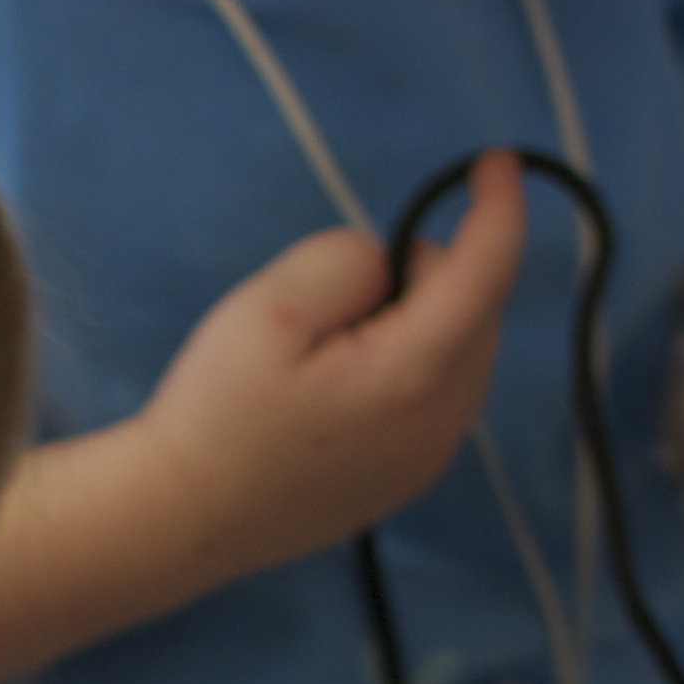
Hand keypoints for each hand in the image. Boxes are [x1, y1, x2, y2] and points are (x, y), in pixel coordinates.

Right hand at [0, 155, 527, 677]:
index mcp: (412, 374)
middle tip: (344, 293)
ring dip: (423, 323)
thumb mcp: (270, 307)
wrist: (185, 520)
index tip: (495, 162)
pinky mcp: (409, 480)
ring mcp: (430, 461)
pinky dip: (413, 365)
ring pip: (463, 355)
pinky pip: (440, 396)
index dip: (498, 208)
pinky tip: (345, 383)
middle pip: (477, 312)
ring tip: (338, 343)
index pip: (485, 273)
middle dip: (431, 276)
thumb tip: (386, 269)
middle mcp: (441, 425)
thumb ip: (345, 262)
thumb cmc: (218, 413)